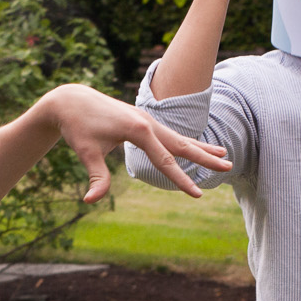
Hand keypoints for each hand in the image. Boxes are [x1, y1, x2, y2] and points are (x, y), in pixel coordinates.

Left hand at [37, 84, 230, 202]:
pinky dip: (187, 143)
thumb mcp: (86, 153)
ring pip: (180, 138)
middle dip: (205, 158)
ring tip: (225, 156)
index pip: (165, 160)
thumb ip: (95, 177)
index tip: (197, 195)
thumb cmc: (78, 126)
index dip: (181, 180)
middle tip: (228, 166)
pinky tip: (199, 148)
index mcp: (138, 130)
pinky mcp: (144, 121)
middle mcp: (148, 123)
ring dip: (202, 149)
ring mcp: (148, 120)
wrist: (72, 100)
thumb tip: (90, 200)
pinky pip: (171, 135)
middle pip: (182, 145)